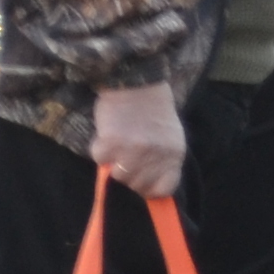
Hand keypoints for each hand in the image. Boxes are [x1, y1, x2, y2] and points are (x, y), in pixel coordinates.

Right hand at [90, 84, 189, 199]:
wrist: (137, 83)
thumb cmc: (154, 111)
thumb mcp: (170, 138)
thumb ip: (163, 162)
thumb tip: (151, 187)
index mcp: (174, 155)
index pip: (164, 189)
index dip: (150, 188)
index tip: (142, 182)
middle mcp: (155, 156)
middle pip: (136, 185)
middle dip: (129, 174)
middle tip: (126, 157)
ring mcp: (133, 151)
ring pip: (117, 175)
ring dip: (113, 162)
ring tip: (118, 143)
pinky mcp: (111, 143)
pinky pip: (99, 158)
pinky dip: (99, 149)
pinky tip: (108, 134)